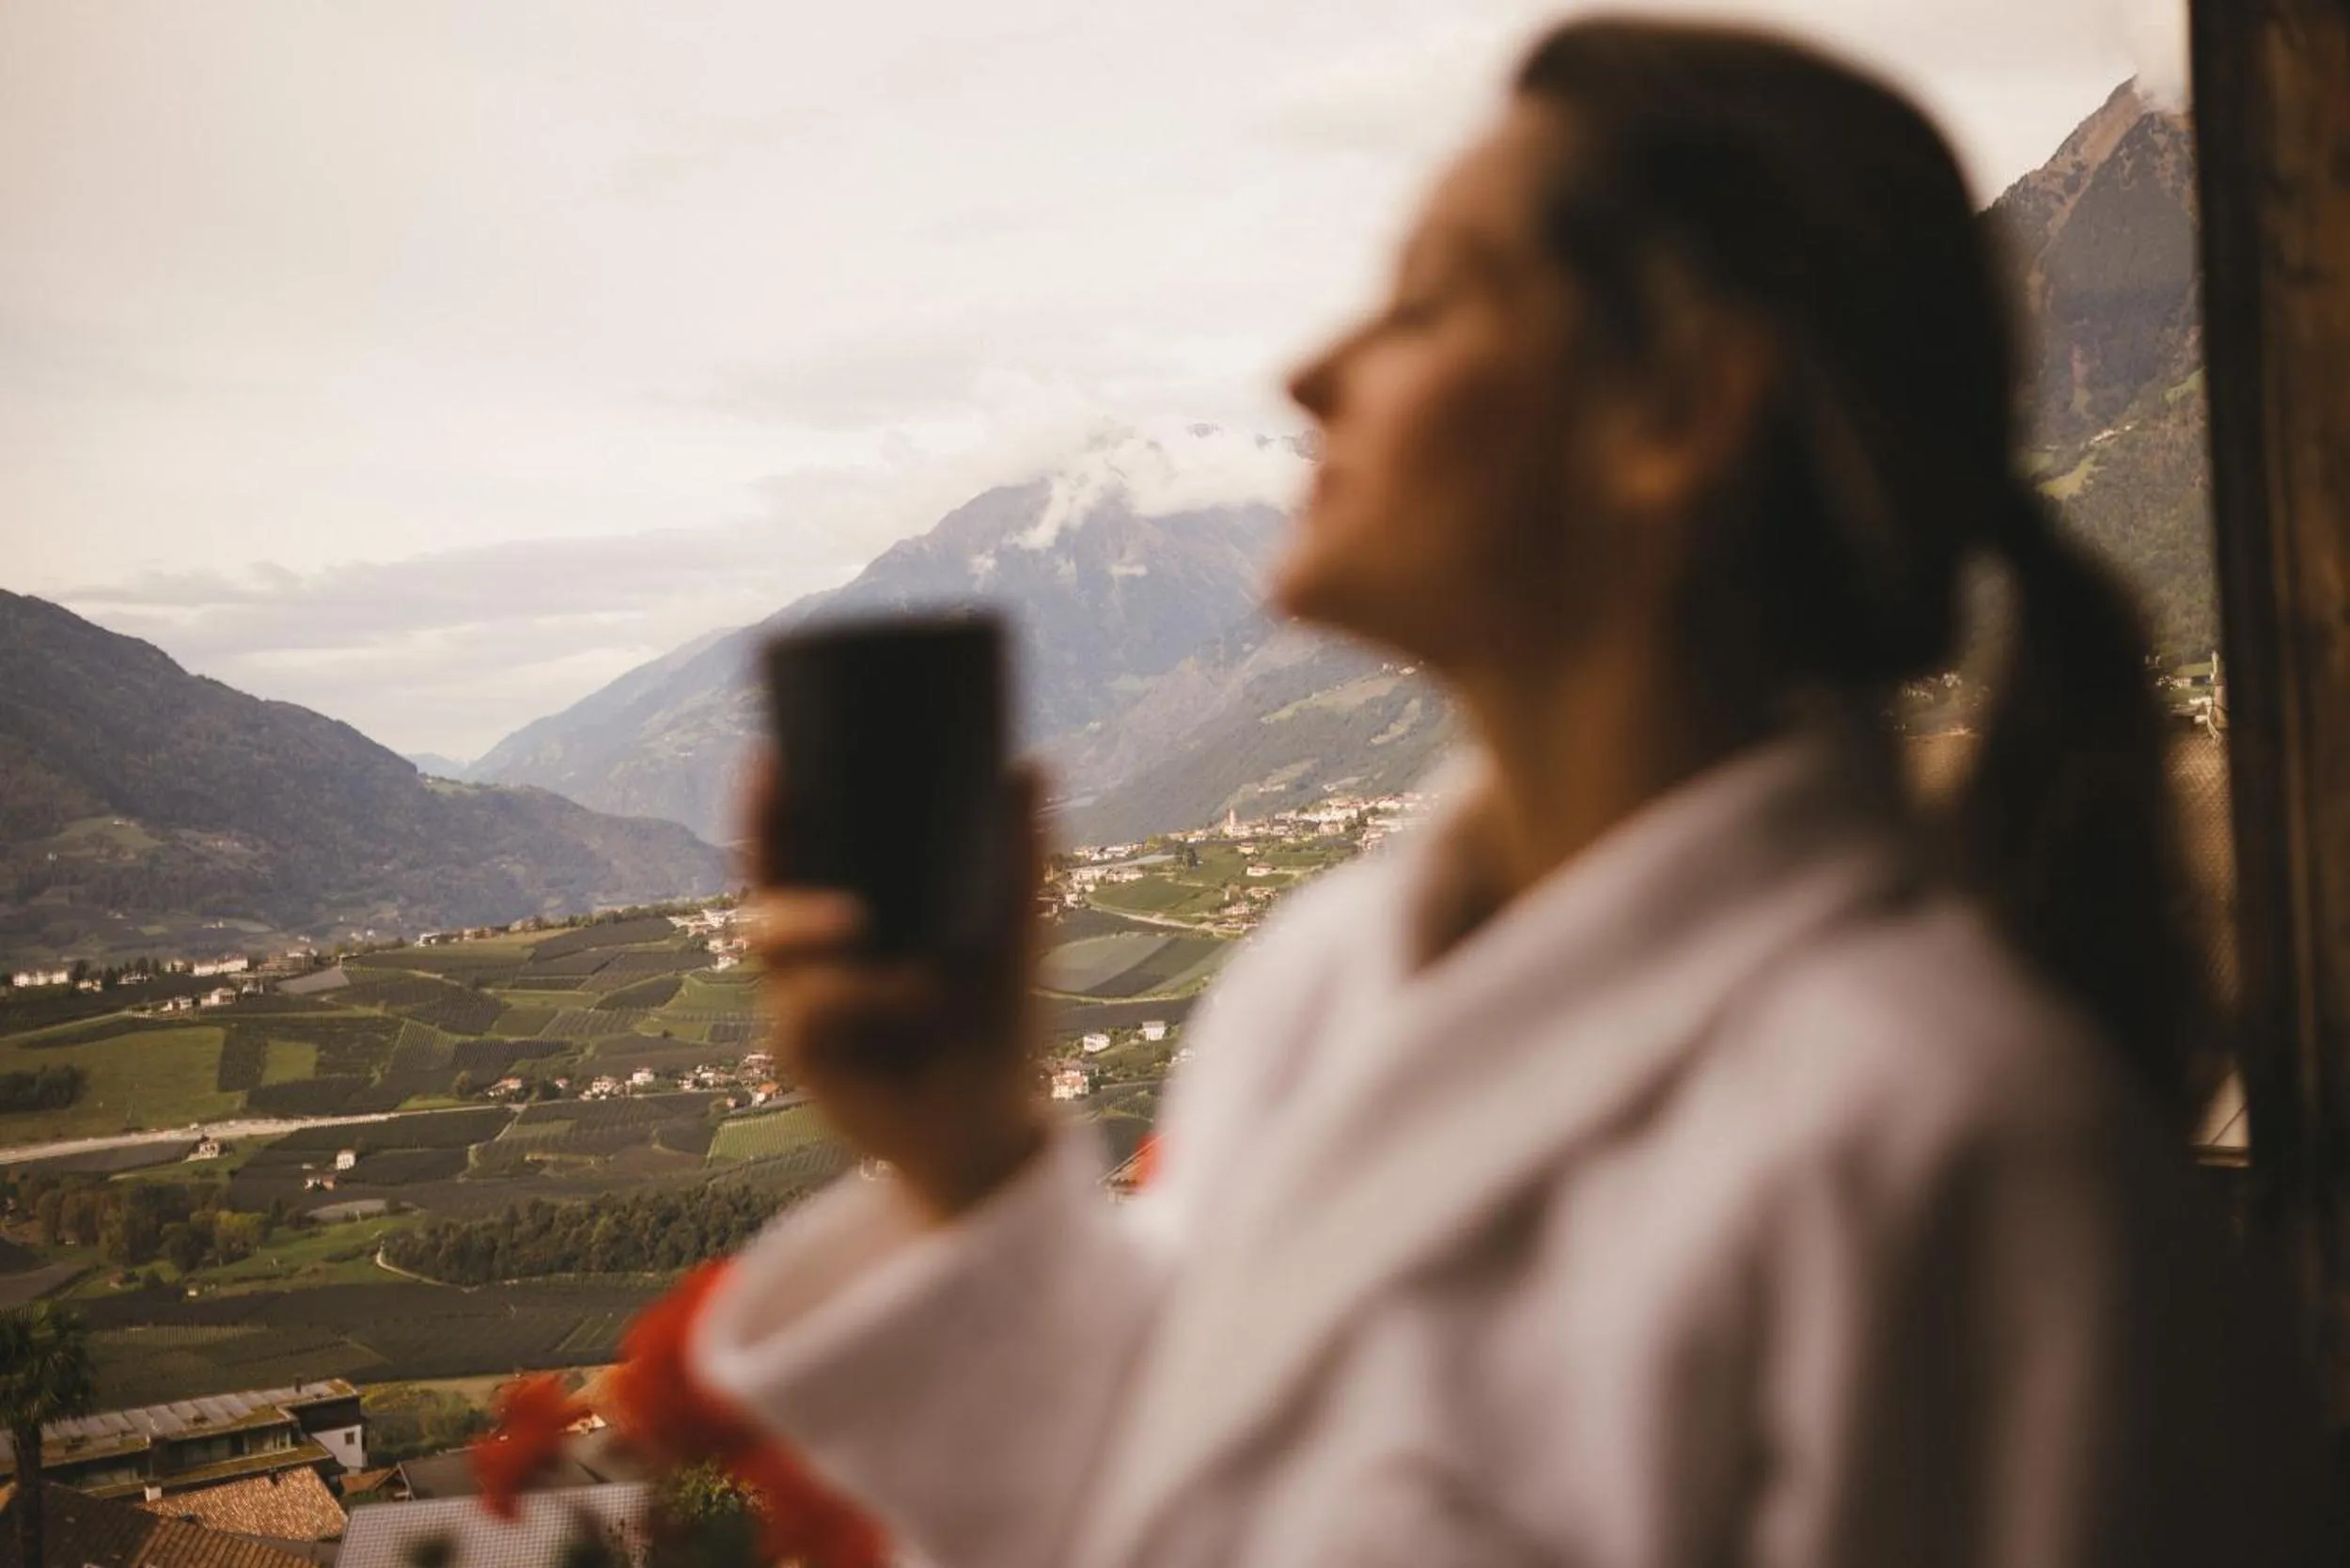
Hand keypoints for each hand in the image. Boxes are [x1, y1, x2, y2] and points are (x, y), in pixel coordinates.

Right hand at [742, 758, 1050, 1221]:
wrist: (995, 1121)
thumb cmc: (996, 1019)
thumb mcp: (1013, 932)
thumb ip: (1017, 854)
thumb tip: (1032, 763)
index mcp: (852, 909)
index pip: (799, 848)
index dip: (773, 804)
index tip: (772, 755)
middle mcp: (814, 952)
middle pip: (762, 882)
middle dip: (761, 836)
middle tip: (778, 789)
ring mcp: (800, 1002)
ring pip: (772, 942)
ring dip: (811, 922)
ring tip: (860, 921)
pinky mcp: (801, 1056)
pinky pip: (803, 1011)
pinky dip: (855, 996)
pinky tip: (912, 994)